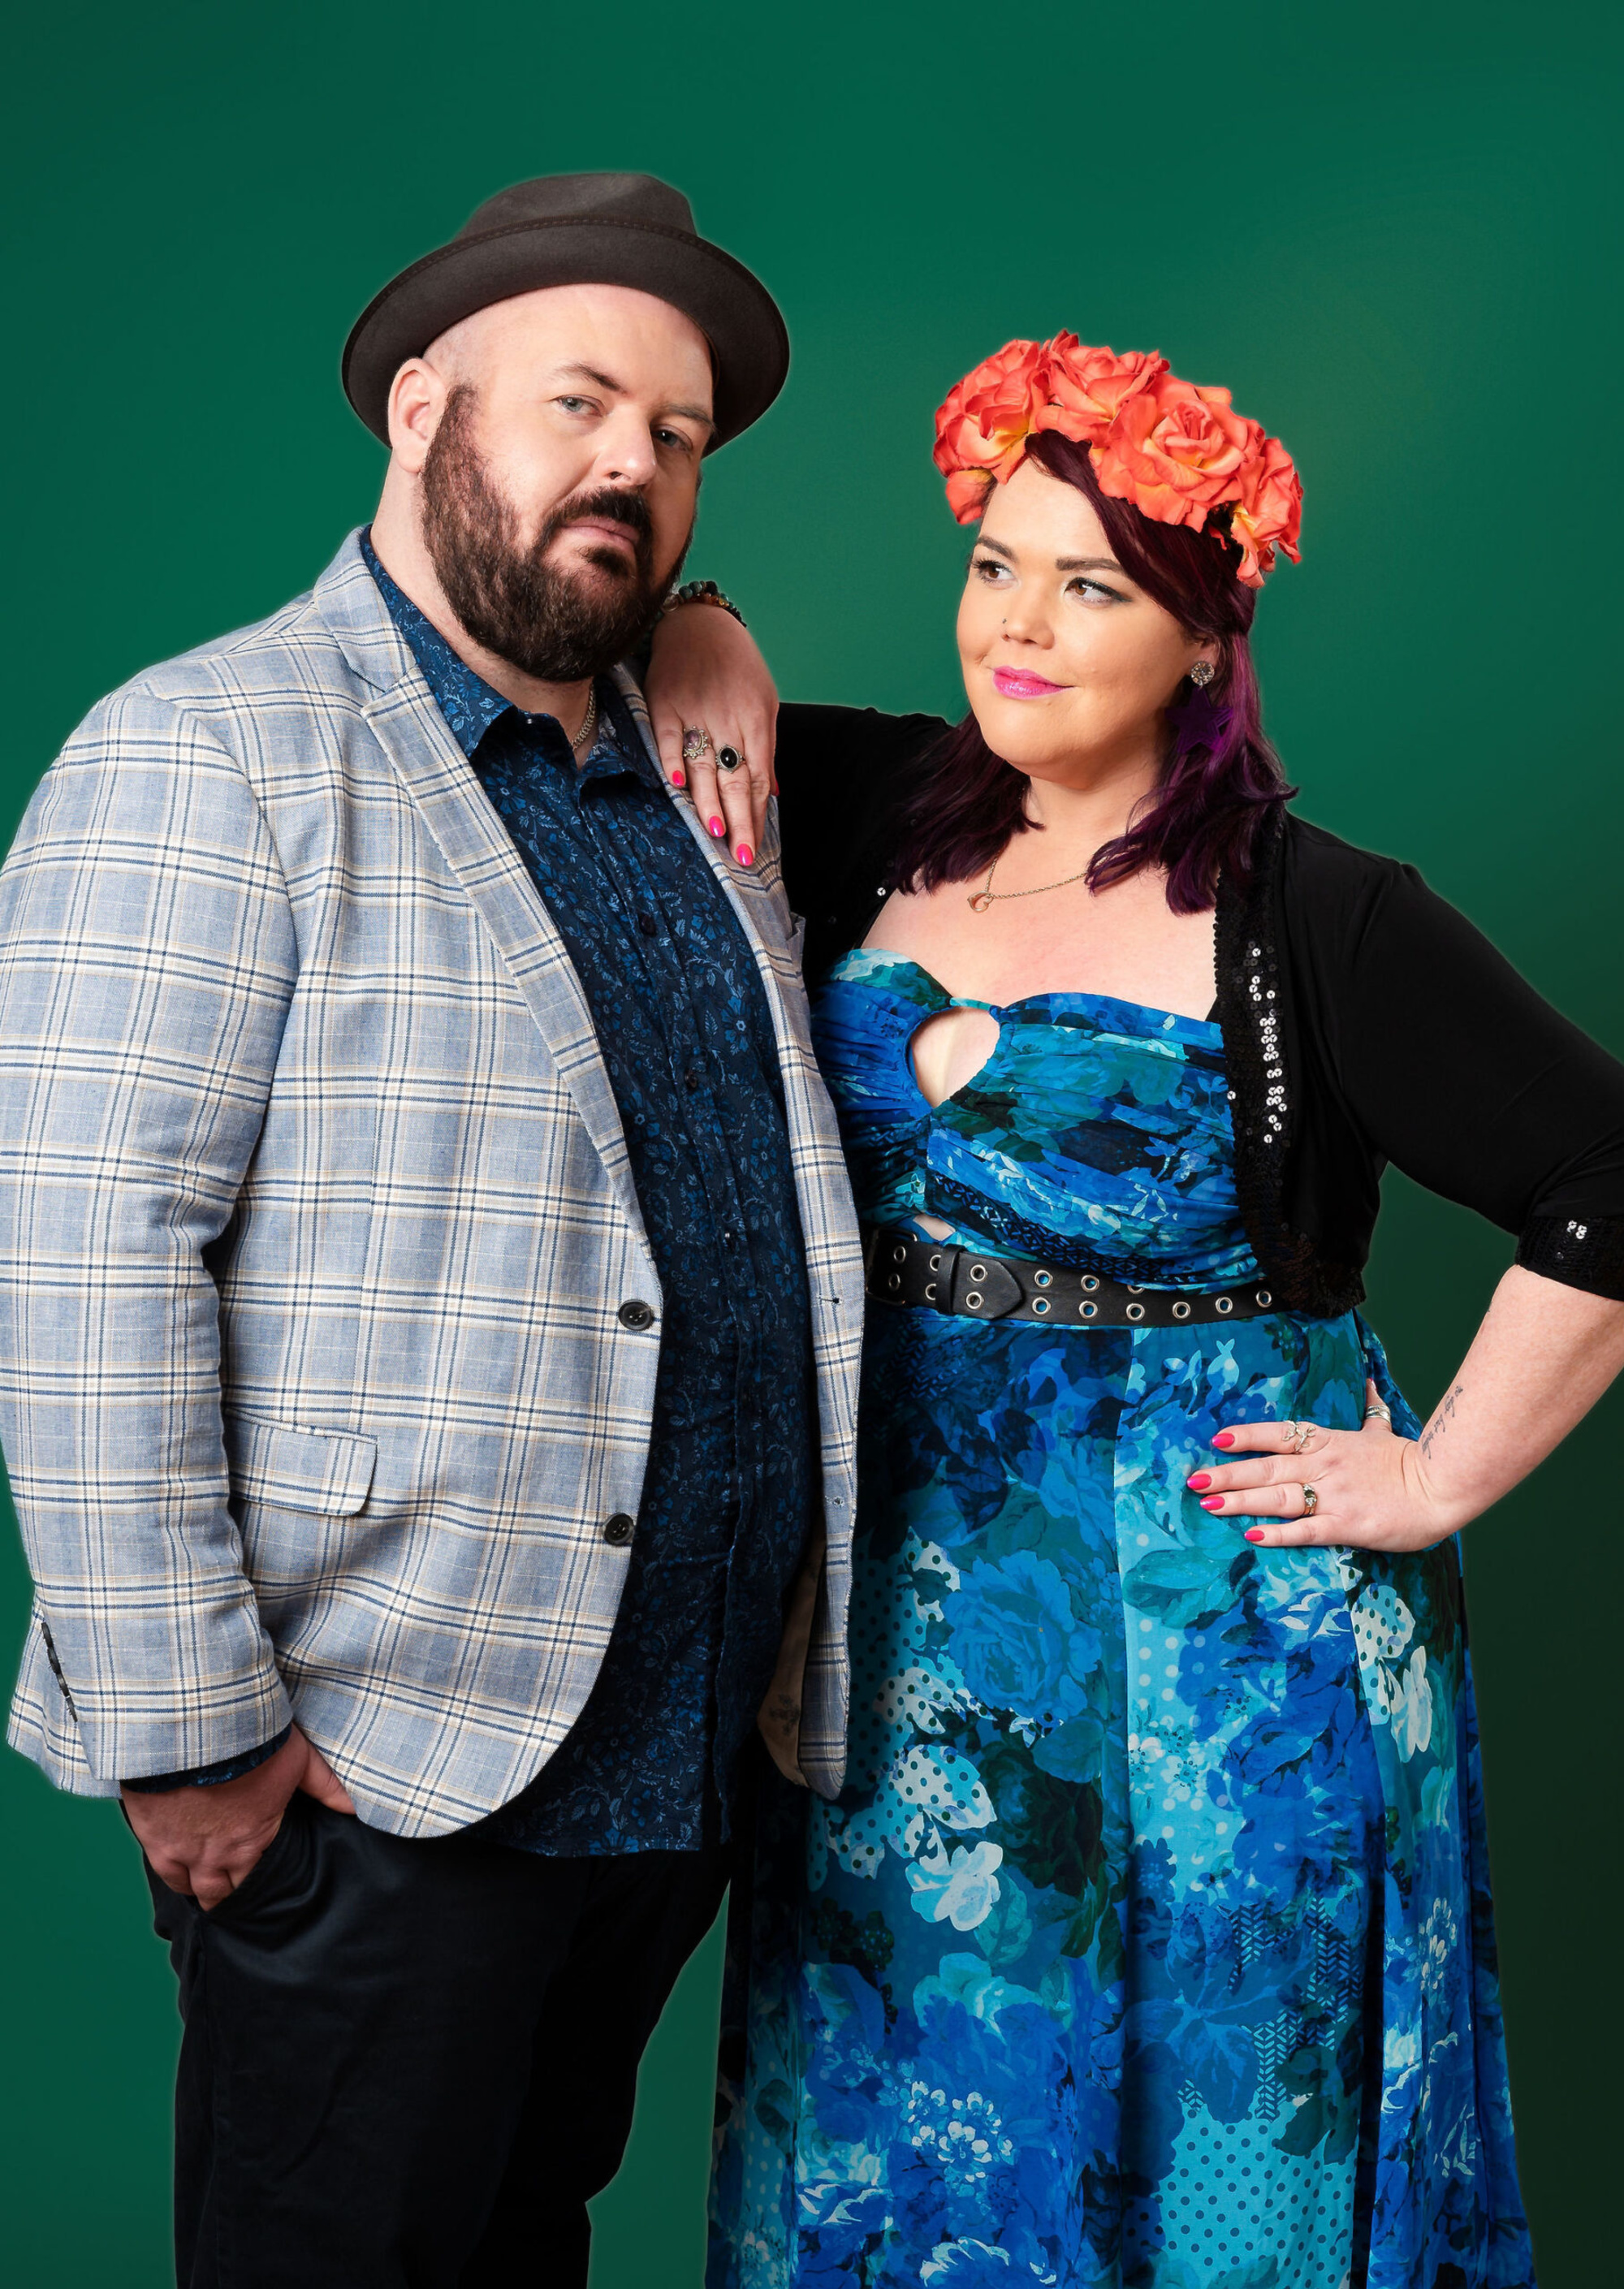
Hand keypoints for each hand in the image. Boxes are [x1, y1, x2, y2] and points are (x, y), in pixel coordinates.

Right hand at [122, 1724, 354, 1909]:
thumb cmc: (248, 1740)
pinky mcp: (153, 1837)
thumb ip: (326, 1785)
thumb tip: (353, 1807)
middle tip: (236, 1898)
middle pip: (223, 1892)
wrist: (192, 1728)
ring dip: (201, 1890)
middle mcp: (217, 1855)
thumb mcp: (298, 1758)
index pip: (257, 1880)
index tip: (263, 1888)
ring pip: (191, 1888)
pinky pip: (163, 1874)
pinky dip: (174, 1878)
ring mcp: (181, 1850)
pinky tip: (179, 1879)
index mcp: (253, 1839)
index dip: (261, 1886)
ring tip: (209, 1894)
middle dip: (230, 1895)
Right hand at [644, 603, 776, 867]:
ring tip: (715, 833)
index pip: (758, 775)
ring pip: (703, 764)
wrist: (698, 622)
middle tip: (741, 856)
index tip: (755, 847)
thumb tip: (772, 793)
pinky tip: (675, 788)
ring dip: (708, 801)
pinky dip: (671, 761)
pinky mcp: (665, 701)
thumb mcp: (763, 700)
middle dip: (739, 820)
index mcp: (757, 717)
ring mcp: (696, 708)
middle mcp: (729, 715)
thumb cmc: (735, 665)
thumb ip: (766, 747)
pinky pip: (667, 738)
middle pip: (735, 776)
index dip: (757, 814)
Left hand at [1184, 1381, 1462, 1552]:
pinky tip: (1252, 1535)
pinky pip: (1305, 1529)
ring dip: (1241, 1500)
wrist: (1442, 1486)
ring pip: (1278, 1497)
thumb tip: (1370, 1381)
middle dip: (1228, 1474)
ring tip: (1209, 1505)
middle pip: (1267, 1468)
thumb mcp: (1383, 1430)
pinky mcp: (1347, 1525)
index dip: (1247, 1437)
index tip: (1217, 1439)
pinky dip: (1278, 1533)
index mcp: (1330, 1442)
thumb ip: (1370, 1410)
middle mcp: (1325, 1466)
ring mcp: (1334, 1496)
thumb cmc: (1410, 1460)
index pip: (1279, 1435)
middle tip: (1194, 1481)